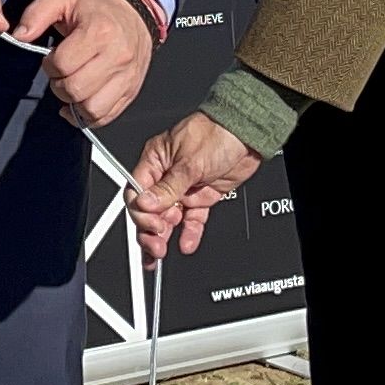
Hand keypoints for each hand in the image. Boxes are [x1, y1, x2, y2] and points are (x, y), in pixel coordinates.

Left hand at [9, 0, 156, 127]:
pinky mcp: (131, 92)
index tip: (53, 58)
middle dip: (59, 85)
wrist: (134, 15)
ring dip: (73, 103)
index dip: (49, 64)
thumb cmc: (95, 10)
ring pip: (90, 109)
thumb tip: (19, 36)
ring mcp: (126, 77)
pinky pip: (104, 116)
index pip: (62, 64)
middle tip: (62, 73)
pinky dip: (88, 115)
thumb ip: (36, 14)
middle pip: (75, 89)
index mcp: (99, 32)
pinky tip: (81, 101)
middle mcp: (117, 57)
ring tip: (72, 86)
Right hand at [129, 112, 261, 260]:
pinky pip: (192, 220)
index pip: (137, 192)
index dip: (141, 212)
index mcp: (155, 161)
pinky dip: (189, 233)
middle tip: (156, 246)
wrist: (247, 136)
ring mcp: (184, 188)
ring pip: (169, 218)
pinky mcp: (202, 197)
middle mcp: (166, 176)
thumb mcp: (189, 162)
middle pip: (150, 210)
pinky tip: (186, 244)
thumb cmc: (217, 134)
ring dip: (165, 236)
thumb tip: (144, 203)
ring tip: (163, 250)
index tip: (152, 225)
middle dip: (150, 230)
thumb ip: (167, 187)